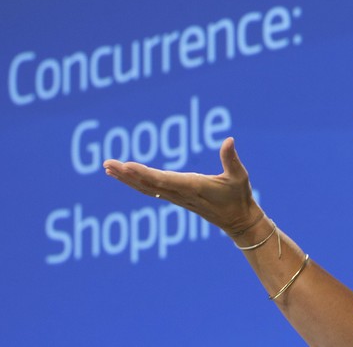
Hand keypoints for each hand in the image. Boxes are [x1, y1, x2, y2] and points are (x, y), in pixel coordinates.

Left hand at [102, 137, 262, 234]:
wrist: (237, 220)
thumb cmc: (238, 196)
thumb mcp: (239, 176)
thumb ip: (232, 159)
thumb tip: (229, 139)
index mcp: (193, 187)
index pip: (164, 180)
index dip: (144, 173)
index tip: (127, 166)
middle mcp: (180, 193)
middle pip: (148, 184)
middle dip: (127, 175)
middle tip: (107, 164)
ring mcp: (176, 197)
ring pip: (146, 188)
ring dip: (126, 179)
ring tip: (108, 168)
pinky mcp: (176, 197)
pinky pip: (151, 190)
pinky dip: (136, 182)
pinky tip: (125, 176)